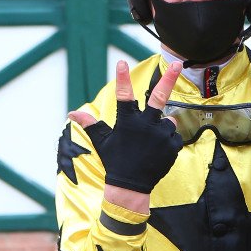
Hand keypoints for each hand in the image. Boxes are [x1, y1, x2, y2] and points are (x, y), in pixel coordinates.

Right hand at [69, 60, 182, 193]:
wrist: (131, 187)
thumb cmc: (115, 161)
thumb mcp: (102, 142)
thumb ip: (92, 124)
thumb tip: (71, 113)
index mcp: (128, 122)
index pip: (124, 96)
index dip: (122, 79)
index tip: (122, 62)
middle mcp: (146, 125)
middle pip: (160, 97)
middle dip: (169, 78)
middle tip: (179, 63)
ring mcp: (161, 135)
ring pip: (168, 121)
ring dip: (162, 127)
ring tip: (150, 144)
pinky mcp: (173, 145)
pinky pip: (174, 136)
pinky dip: (168, 141)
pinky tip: (157, 151)